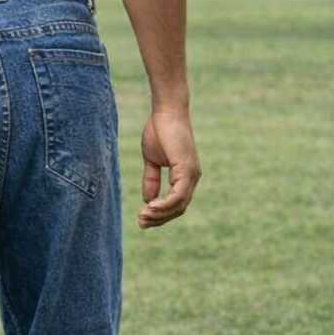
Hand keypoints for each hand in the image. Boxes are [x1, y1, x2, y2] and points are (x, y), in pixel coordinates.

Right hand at [138, 109, 200, 229]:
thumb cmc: (159, 131)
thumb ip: (151, 180)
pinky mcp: (187, 169)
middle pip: (179, 209)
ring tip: (142, 216)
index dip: (160, 214)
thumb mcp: (152, 160)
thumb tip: (148, 200)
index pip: (176, 204)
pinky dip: (165, 204)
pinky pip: (178, 195)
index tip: (142, 218)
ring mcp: (192, 174)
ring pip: (179, 205)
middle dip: (159, 219)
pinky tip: (151, 207)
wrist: (166, 111)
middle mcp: (192, 178)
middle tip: (141, 223)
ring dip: (160, 214)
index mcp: (185, 176)